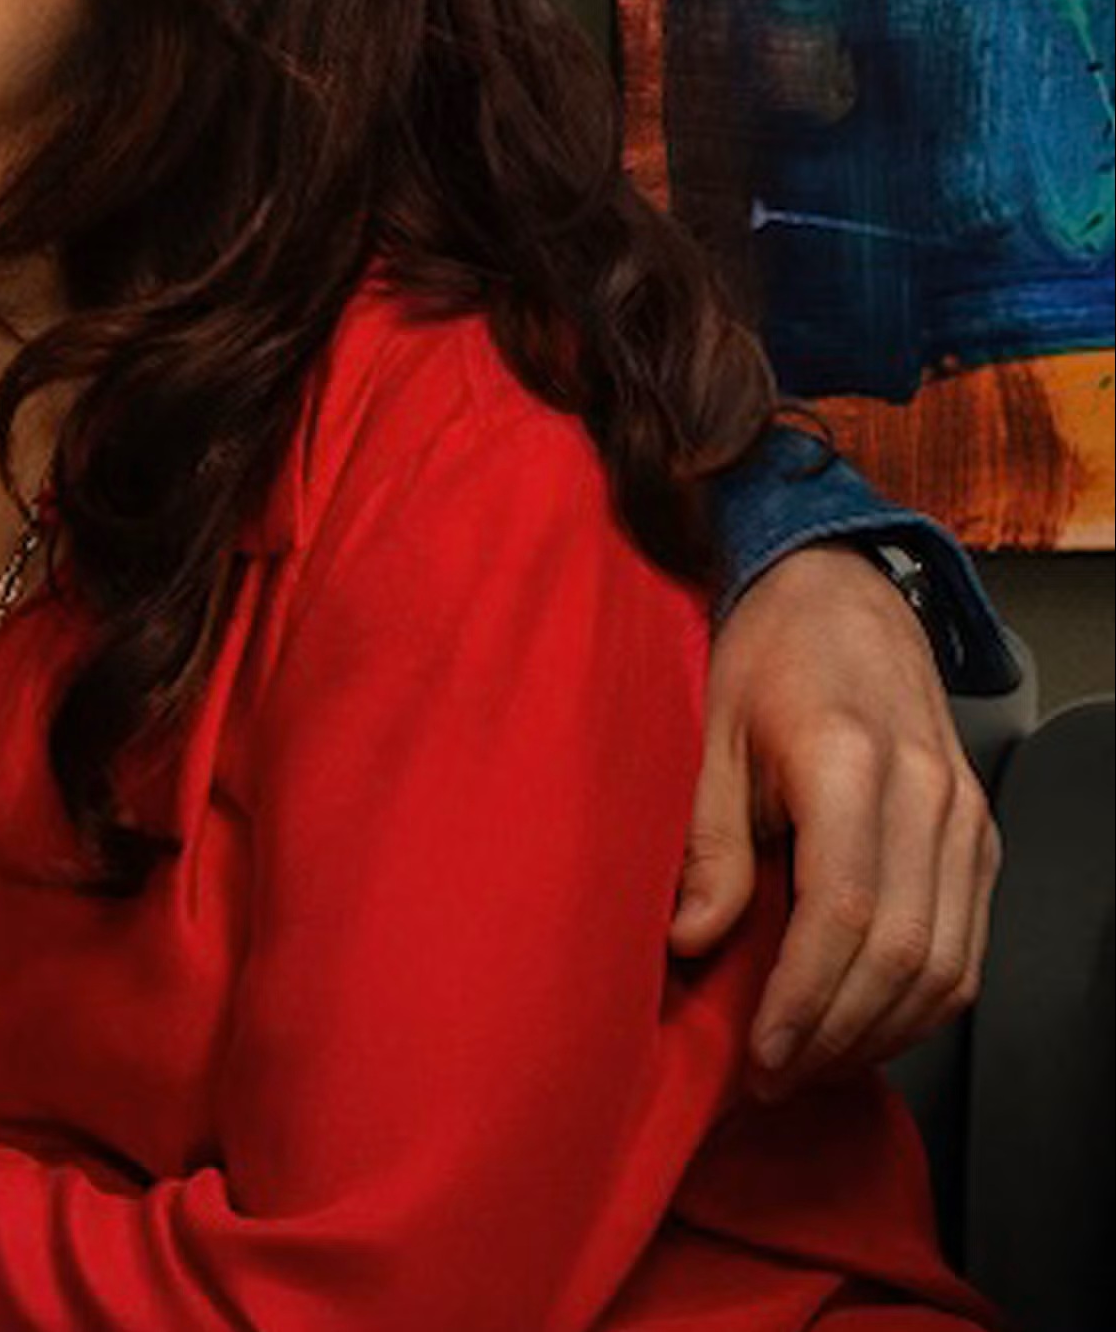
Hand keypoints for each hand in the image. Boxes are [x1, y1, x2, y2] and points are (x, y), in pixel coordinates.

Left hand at [671, 546, 996, 1093]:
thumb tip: (694, 943)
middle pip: (905, 955)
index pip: (845, 915)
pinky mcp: (979, 837)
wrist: (838, 593)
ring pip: (949, 963)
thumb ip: (708, 842)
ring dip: (881, 1032)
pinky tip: (862, 1026)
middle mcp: (929, 798)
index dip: (805, 1001)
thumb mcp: (708, 736)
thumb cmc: (761, 659)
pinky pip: (968, 945)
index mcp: (855, 766)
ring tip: (810, 1067)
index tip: (761, 1056)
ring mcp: (966, 820)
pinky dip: (920, 1000)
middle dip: (838, 1034)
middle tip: (773, 1080)